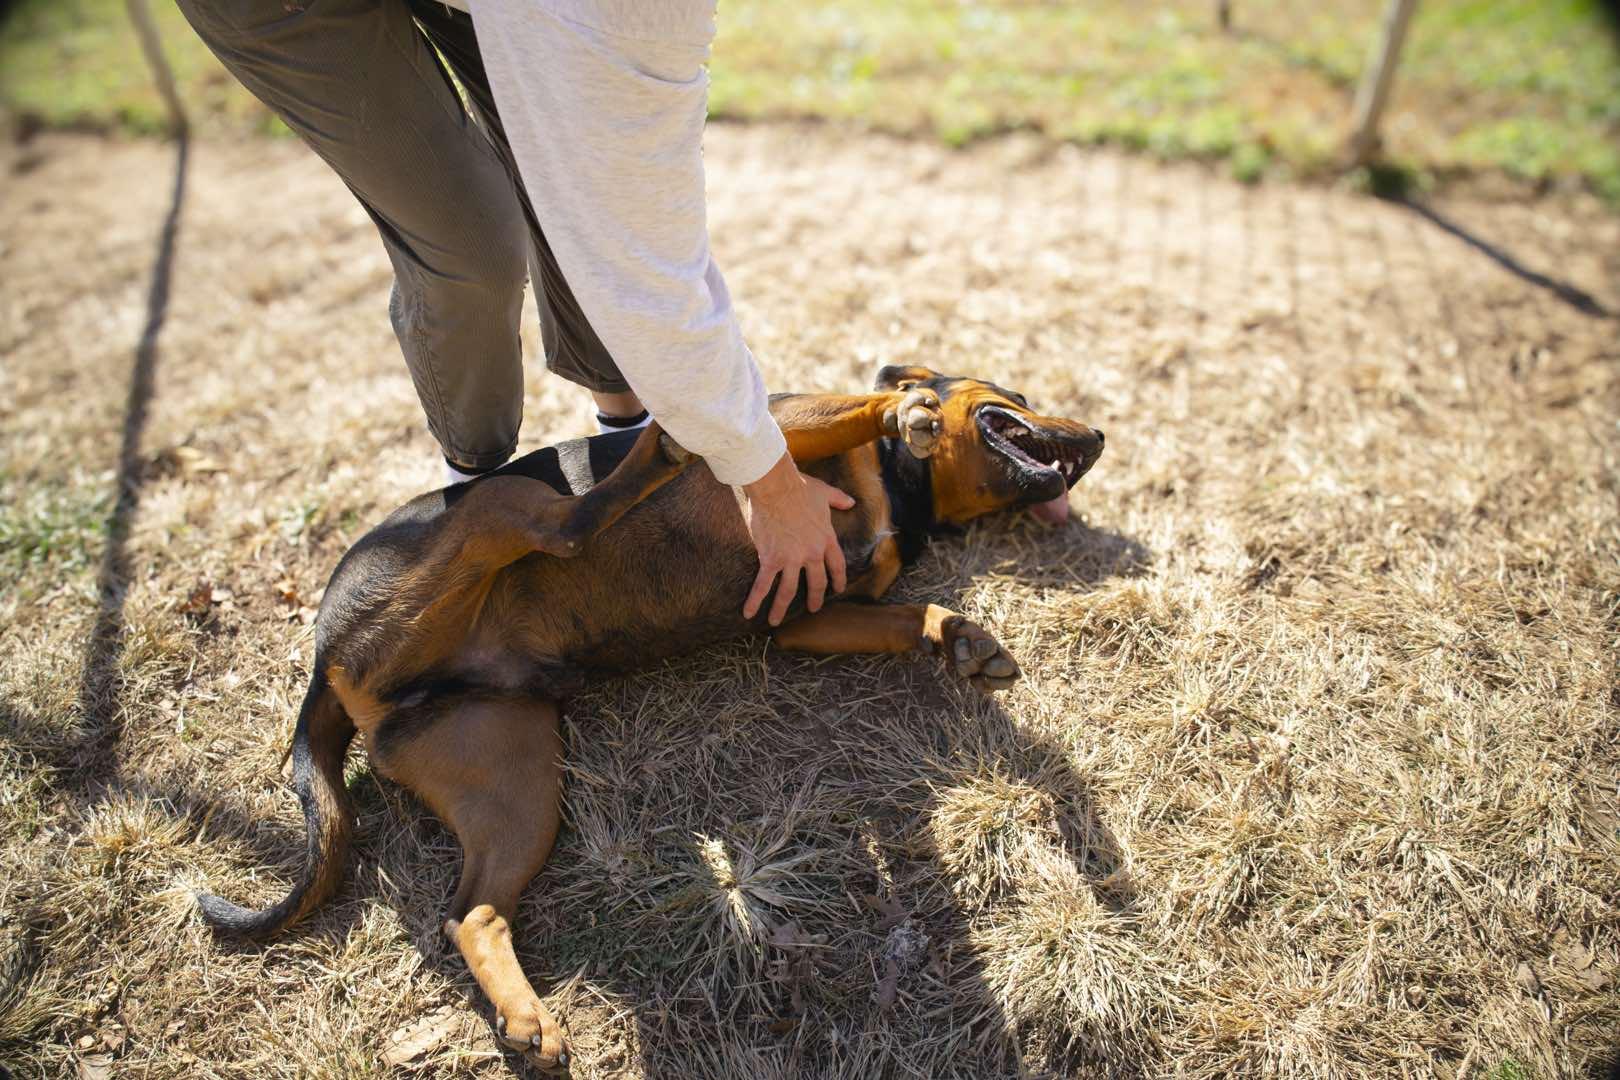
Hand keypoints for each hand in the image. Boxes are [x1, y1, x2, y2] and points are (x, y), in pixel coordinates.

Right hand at [740, 451, 854, 624]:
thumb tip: (851, 502)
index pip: (836, 565)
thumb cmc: (799, 487)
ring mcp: (791, 559)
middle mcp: (811, 554)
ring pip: (788, 590)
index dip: (838, 579)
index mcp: (826, 539)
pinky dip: (755, 600)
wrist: (776, 487)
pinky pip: (763, 584)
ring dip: (781, 608)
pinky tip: (748, 613)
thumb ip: (839, 499)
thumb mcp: (824, 492)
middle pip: (816, 582)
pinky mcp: (770, 559)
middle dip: (816, 598)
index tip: (838, 589)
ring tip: (776, 621)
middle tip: (813, 609)